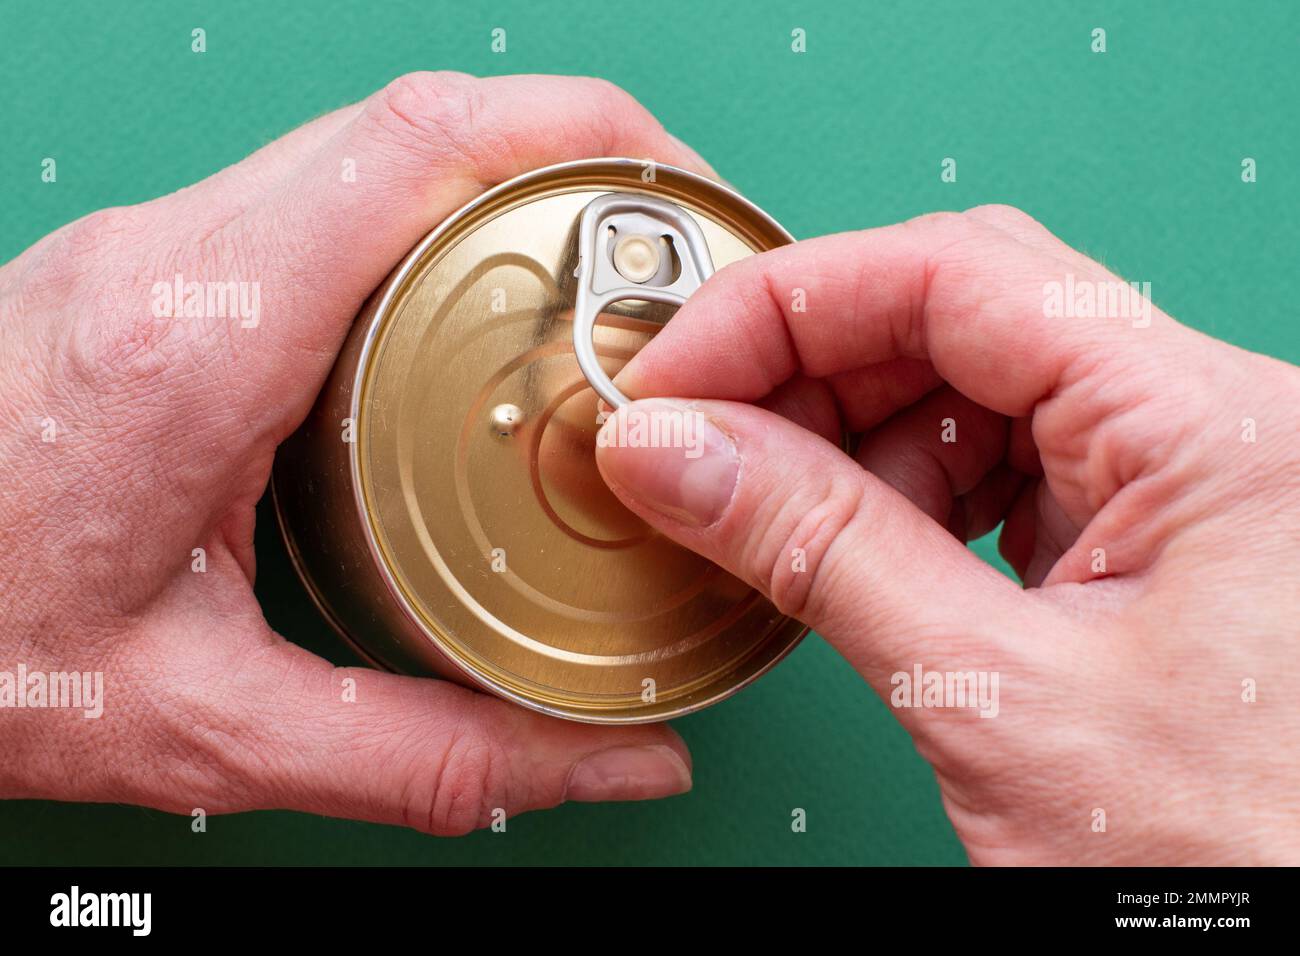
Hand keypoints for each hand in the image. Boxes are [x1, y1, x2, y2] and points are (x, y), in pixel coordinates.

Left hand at [0, 73, 708, 833]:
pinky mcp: (153, 269)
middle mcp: (171, 256)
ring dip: (500, 191)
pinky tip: (474, 318)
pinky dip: (430, 227)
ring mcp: (154, 246)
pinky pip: (322, 197)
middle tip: (669, 256)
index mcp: (194, 340)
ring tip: (597, 284)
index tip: (679, 192)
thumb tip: (615, 762)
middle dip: (571, 158)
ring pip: (370, 149)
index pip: (415, 147)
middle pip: (413, 124)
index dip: (577, 136)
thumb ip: (433, 755)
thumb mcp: (207, 728)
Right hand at [595, 205, 1299, 863]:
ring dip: (845, 446)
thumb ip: (819, 549)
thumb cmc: (1228, 864)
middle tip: (690, 444)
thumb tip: (673, 451)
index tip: (674, 371)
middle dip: (805, 376)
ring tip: (762, 517)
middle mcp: (1204, 428)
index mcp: (1209, 427)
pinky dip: (899, 501)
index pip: (958, 275)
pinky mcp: (1141, 541)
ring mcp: (1174, 483)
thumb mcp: (990, 698)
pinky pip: (995, 470)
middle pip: (960, 319)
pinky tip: (846, 553)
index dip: (786, 307)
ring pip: (969, 393)